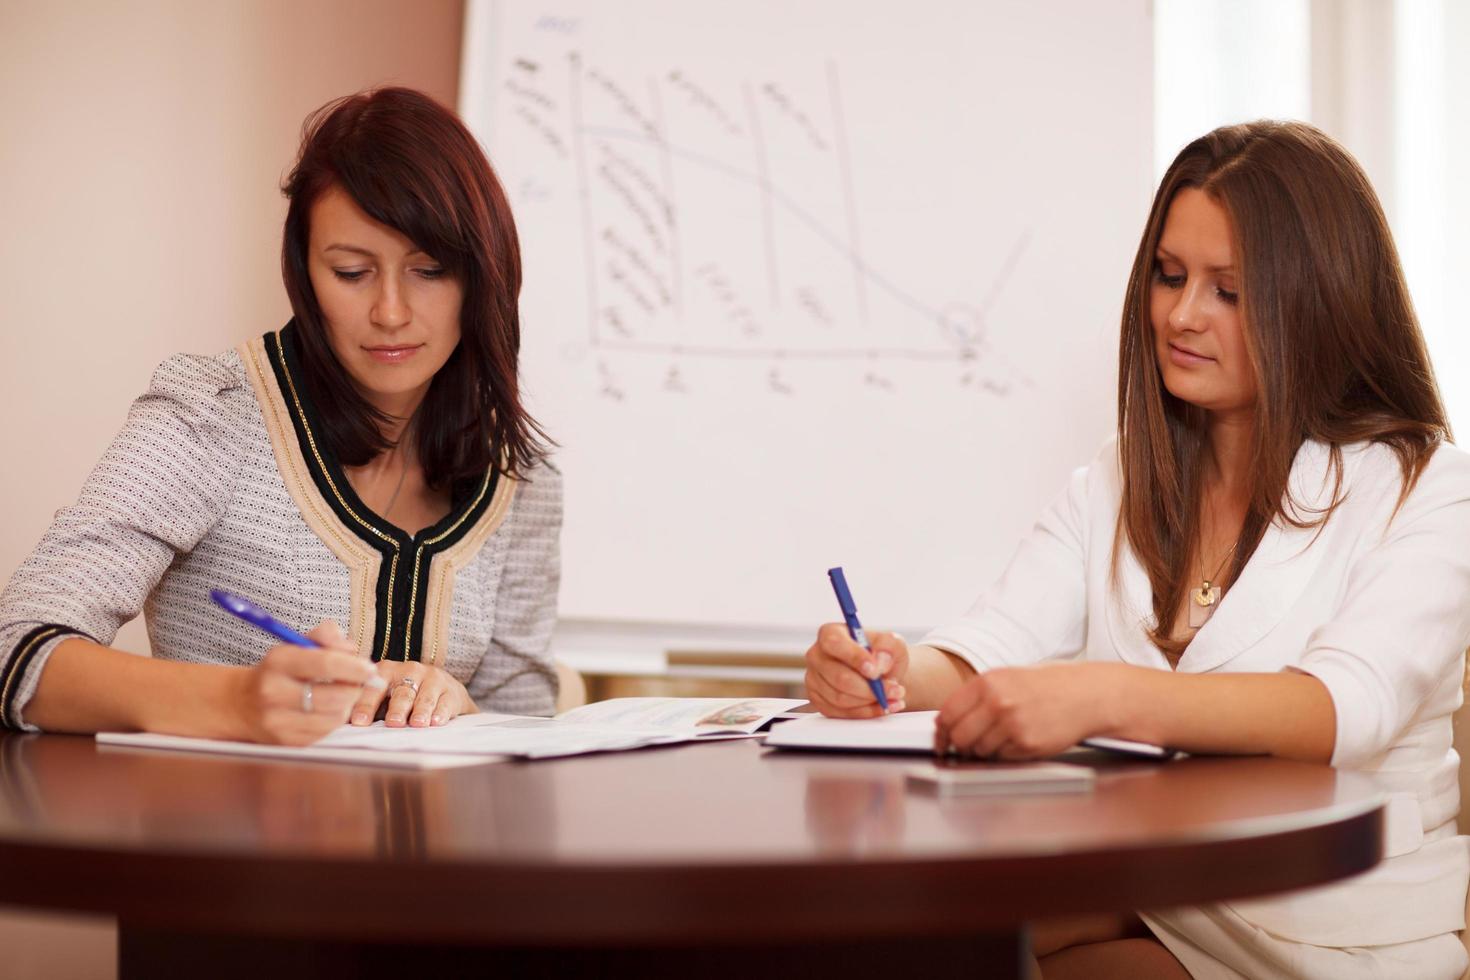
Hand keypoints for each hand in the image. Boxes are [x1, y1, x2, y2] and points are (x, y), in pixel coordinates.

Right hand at [230, 621, 383, 745]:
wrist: (242, 704)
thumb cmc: (280, 670)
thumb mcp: (297, 644)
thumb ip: (327, 636)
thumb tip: (352, 649)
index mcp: (278, 662)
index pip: (325, 664)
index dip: (354, 667)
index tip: (371, 668)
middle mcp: (274, 693)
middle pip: (335, 695)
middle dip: (355, 687)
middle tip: (359, 681)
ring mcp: (278, 721)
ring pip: (335, 716)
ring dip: (347, 704)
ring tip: (341, 693)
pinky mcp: (287, 742)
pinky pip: (327, 732)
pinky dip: (335, 719)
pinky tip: (328, 709)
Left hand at [350, 661, 477, 727]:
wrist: (444, 692)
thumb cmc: (405, 699)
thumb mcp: (384, 697)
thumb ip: (366, 707)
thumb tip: (338, 725)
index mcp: (386, 671)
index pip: (373, 688)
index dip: (365, 705)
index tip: (358, 722)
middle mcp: (410, 670)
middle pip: (401, 692)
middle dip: (396, 708)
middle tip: (392, 723)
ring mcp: (432, 678)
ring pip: (424, 697)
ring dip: (420, 711)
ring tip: (417, 724)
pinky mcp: (451, 690)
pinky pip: (445, 702)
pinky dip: (441, 713)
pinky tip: (436, 722)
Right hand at [803, 623, 907, 717]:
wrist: (879, 673)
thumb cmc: (881, 654)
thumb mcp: (892, 643)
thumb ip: (888, 647)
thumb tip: (879, 662)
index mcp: (830, 633)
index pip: (835, 644)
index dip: (855, 658)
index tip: (874, 671)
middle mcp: (817, 656)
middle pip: (839, 677)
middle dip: (871, 688)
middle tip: (894, 689)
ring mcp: (814, 680)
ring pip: (841, 698)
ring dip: (871, 702)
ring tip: (892, 697)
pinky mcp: (819, 701)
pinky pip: (841, 713)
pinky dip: (865, 712)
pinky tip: (881, 706)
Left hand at [933, 663, 1112, 758]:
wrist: (1084, 695)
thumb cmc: (1046, 687)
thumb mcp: (1006, 679)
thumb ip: (977, 697)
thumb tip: (947, 721)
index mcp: (987, 682)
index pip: (947, 714)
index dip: (940, 733)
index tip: (940, 742)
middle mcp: (997, 702)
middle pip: (959, 737)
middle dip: (960, 746)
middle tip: (965, 748)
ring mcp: (1012, 724)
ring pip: (979, 750)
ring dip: (985, 750)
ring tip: (1003, 736)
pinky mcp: (1026, 743)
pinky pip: (1002, 757)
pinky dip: (1006, 753)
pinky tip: (1020, 739)